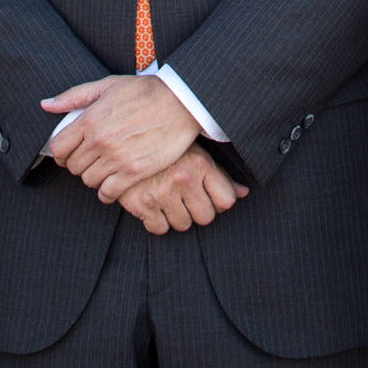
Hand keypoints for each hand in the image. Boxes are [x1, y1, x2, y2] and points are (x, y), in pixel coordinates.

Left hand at [41, 74, 202, 201]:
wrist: (181, 102)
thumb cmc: (145, 91)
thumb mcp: (107, 86)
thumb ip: (74, 96)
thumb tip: (46, 105)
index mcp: (90, 119)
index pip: (58, 148)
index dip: (60, 153)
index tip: (68, 153)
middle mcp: (100, 141)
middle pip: (73, 166)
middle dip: (78, 164)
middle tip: (89, 160)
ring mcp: (116, 158)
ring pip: (88, 180)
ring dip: (93, 177)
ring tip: (103, 169)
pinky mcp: (134, 172)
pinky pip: (108, 193)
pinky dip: (107, 192)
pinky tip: (113, 185)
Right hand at [116, 149, 247, 234]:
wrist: (123, 139)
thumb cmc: (164, 146)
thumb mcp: (195, 152)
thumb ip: (220, 176)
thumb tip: (244, 193)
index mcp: (201, 164)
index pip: (226, 201)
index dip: (218, 201)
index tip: (208, 196)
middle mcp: (184, 179)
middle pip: (206, 217)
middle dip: (198, 211)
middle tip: (186, 198)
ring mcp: (162, 193)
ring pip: (183, 225)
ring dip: (177, 216)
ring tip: (168, 197)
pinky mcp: (141, 204)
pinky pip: (159, 229)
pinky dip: (156, 221)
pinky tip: (153, 204)